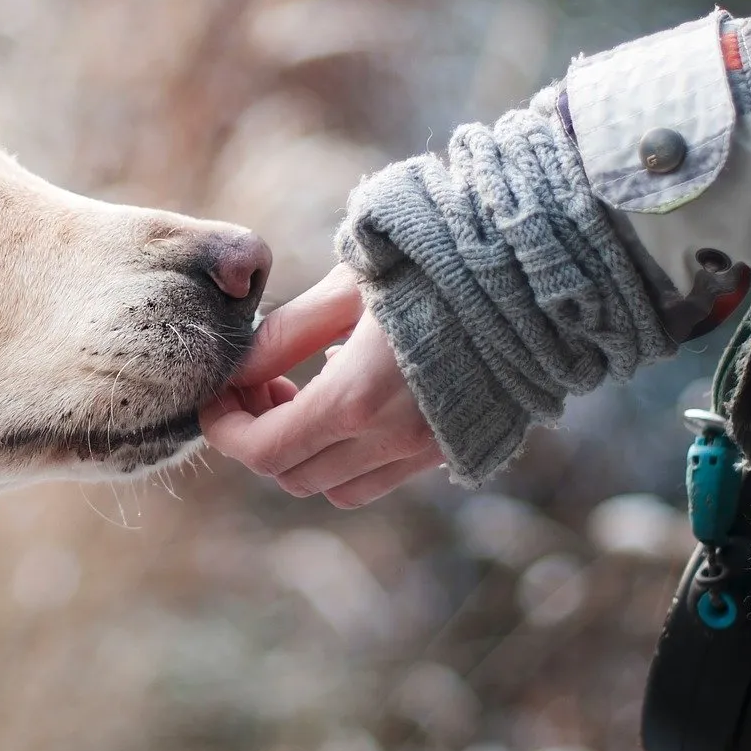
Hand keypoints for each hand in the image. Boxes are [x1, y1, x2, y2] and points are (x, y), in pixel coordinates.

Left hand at [202, 265, 443, 507]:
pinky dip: (348, 455)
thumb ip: (285, 335)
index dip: (224, 429)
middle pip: (292, 475)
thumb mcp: (347, 287)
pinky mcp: (453, 447)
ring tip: (300, 391)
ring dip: (303, 452)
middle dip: (258, 437)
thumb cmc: (435, 263)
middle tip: (259, 383)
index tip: (215, 396)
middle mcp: (392, 440)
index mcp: (357, 399)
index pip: (263, 450)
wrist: (536, 272)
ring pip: (336, 487)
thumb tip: (237, 369)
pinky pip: (380, 477)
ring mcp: (427, 451)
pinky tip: (351, 397)